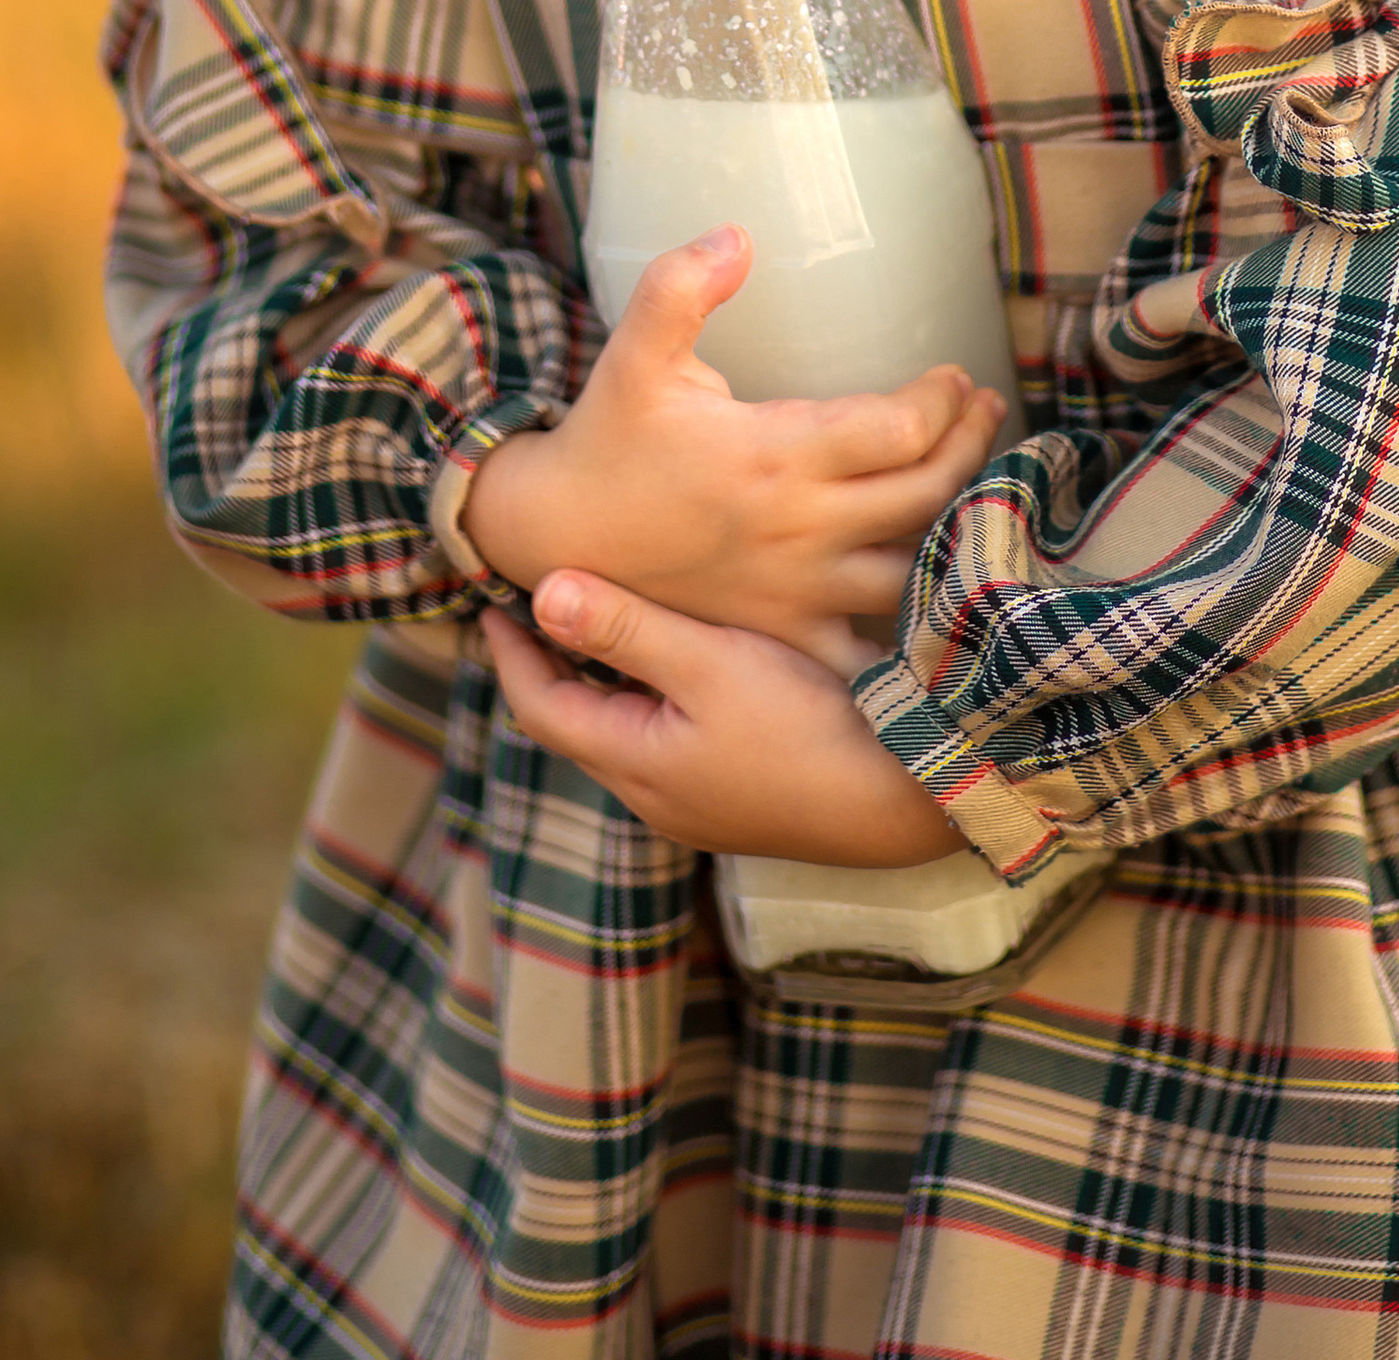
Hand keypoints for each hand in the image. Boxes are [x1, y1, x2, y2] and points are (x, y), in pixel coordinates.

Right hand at [463, 223, 1006, 661]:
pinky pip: (875, 641)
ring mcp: (796, 590)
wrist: (557, 536)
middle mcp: (798, 529)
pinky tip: (936, 576)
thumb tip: (737, 233)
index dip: (943, 399)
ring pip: (916, 566)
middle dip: (972, 444)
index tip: (954, 375)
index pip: (900, 429)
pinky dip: (916, 614)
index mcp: (775, 455)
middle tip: (985, 408)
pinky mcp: (785, 633)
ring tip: (973, 478)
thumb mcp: (634, 351)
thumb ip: (680, 286)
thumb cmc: (608, 435)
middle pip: (928, 493)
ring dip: (957, 521)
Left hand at [482, 576, 963, 864]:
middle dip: (553, 665)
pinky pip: (670, 745)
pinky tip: (685, 664)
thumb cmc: (806, 725)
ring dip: (606, 682)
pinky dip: (654, 699)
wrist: (906, 797)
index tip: (492, 601)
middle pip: (578, 724)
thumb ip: (626, 630)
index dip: (512, 652)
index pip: (541, 705)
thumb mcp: (710, 663)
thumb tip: (543, 593)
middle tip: (540, 603)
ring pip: (626, 735)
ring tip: (605, 621)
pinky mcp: (743, 798)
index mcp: (635, 765)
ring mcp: (702, 805)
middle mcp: (657, 797)